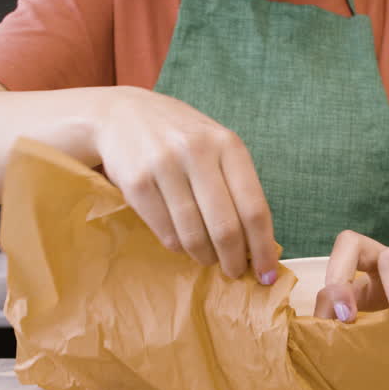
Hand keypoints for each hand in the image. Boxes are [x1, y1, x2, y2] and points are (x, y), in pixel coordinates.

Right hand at [94, 87, 279, 282]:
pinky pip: (167, 232)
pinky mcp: (137, 182)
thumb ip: (236, 185)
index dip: (263, 248)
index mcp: (228, 144)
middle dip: (234, 260)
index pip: (254, 208)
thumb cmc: (179, 139)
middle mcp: (198, 152)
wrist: (121, 115)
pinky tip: (183, 244)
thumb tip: (259, 245)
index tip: (267, 274)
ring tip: (207, 258)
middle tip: (235, 273)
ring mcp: (165, 165)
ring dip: (205, 257)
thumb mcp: (215, 146)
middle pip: (226, 227)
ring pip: (194, 235)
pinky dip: (178, 247)